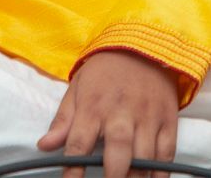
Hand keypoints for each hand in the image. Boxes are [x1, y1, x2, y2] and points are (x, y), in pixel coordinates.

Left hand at [37, 50, 178, 177]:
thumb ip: (62, 121)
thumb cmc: (105, 72)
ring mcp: (147, 116)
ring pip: (144, 155)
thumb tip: (43, 145)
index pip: (79, 144)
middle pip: (118, 150)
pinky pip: (166, 152)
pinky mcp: (167, 119)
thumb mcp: (77, 89)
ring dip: (136, 177)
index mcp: (93, 106)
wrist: (141, 46)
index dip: (73, 170)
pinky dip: (160, 172)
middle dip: (112, 175)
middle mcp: (121, 112)